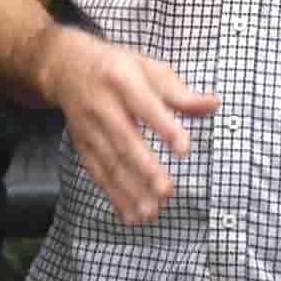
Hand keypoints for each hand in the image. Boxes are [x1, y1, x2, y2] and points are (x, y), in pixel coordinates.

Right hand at [34, 28, 217, 225]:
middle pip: (125, 140)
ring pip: (110, 162)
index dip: (165, 128)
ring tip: (151, 211)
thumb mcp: (148, 67)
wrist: (66, 66)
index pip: (146, 106)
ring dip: (130, 190)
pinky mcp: (82, 145)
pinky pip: (97, 173)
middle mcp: (102, 105)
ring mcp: (89, 127)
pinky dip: (113, 195)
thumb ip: (180, 92)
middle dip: (145, 168)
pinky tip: (130, 214)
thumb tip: (214, 104)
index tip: (184, 150)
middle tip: (166, 191)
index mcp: (122, 80)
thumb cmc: (117, 66)